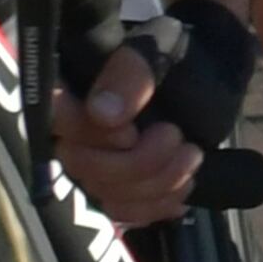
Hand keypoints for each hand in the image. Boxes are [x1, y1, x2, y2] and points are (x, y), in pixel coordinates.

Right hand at [53, 41, 205, 229]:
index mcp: (73, 88)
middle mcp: (72, 130)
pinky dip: (158, 205)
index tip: (132, 132)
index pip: (55, 118)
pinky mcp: (116, 187)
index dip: (91, 135)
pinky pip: (123, 212)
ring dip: (158, 184)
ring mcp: (93, 162)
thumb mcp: (159, 49)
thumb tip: (102, 113)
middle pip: (82, 166)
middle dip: (139, 163)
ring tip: (192, 156)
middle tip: (177, 137)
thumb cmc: (176, 54)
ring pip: (107, 195)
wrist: (207, 74)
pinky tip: (184, 188)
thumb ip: (130, 75)